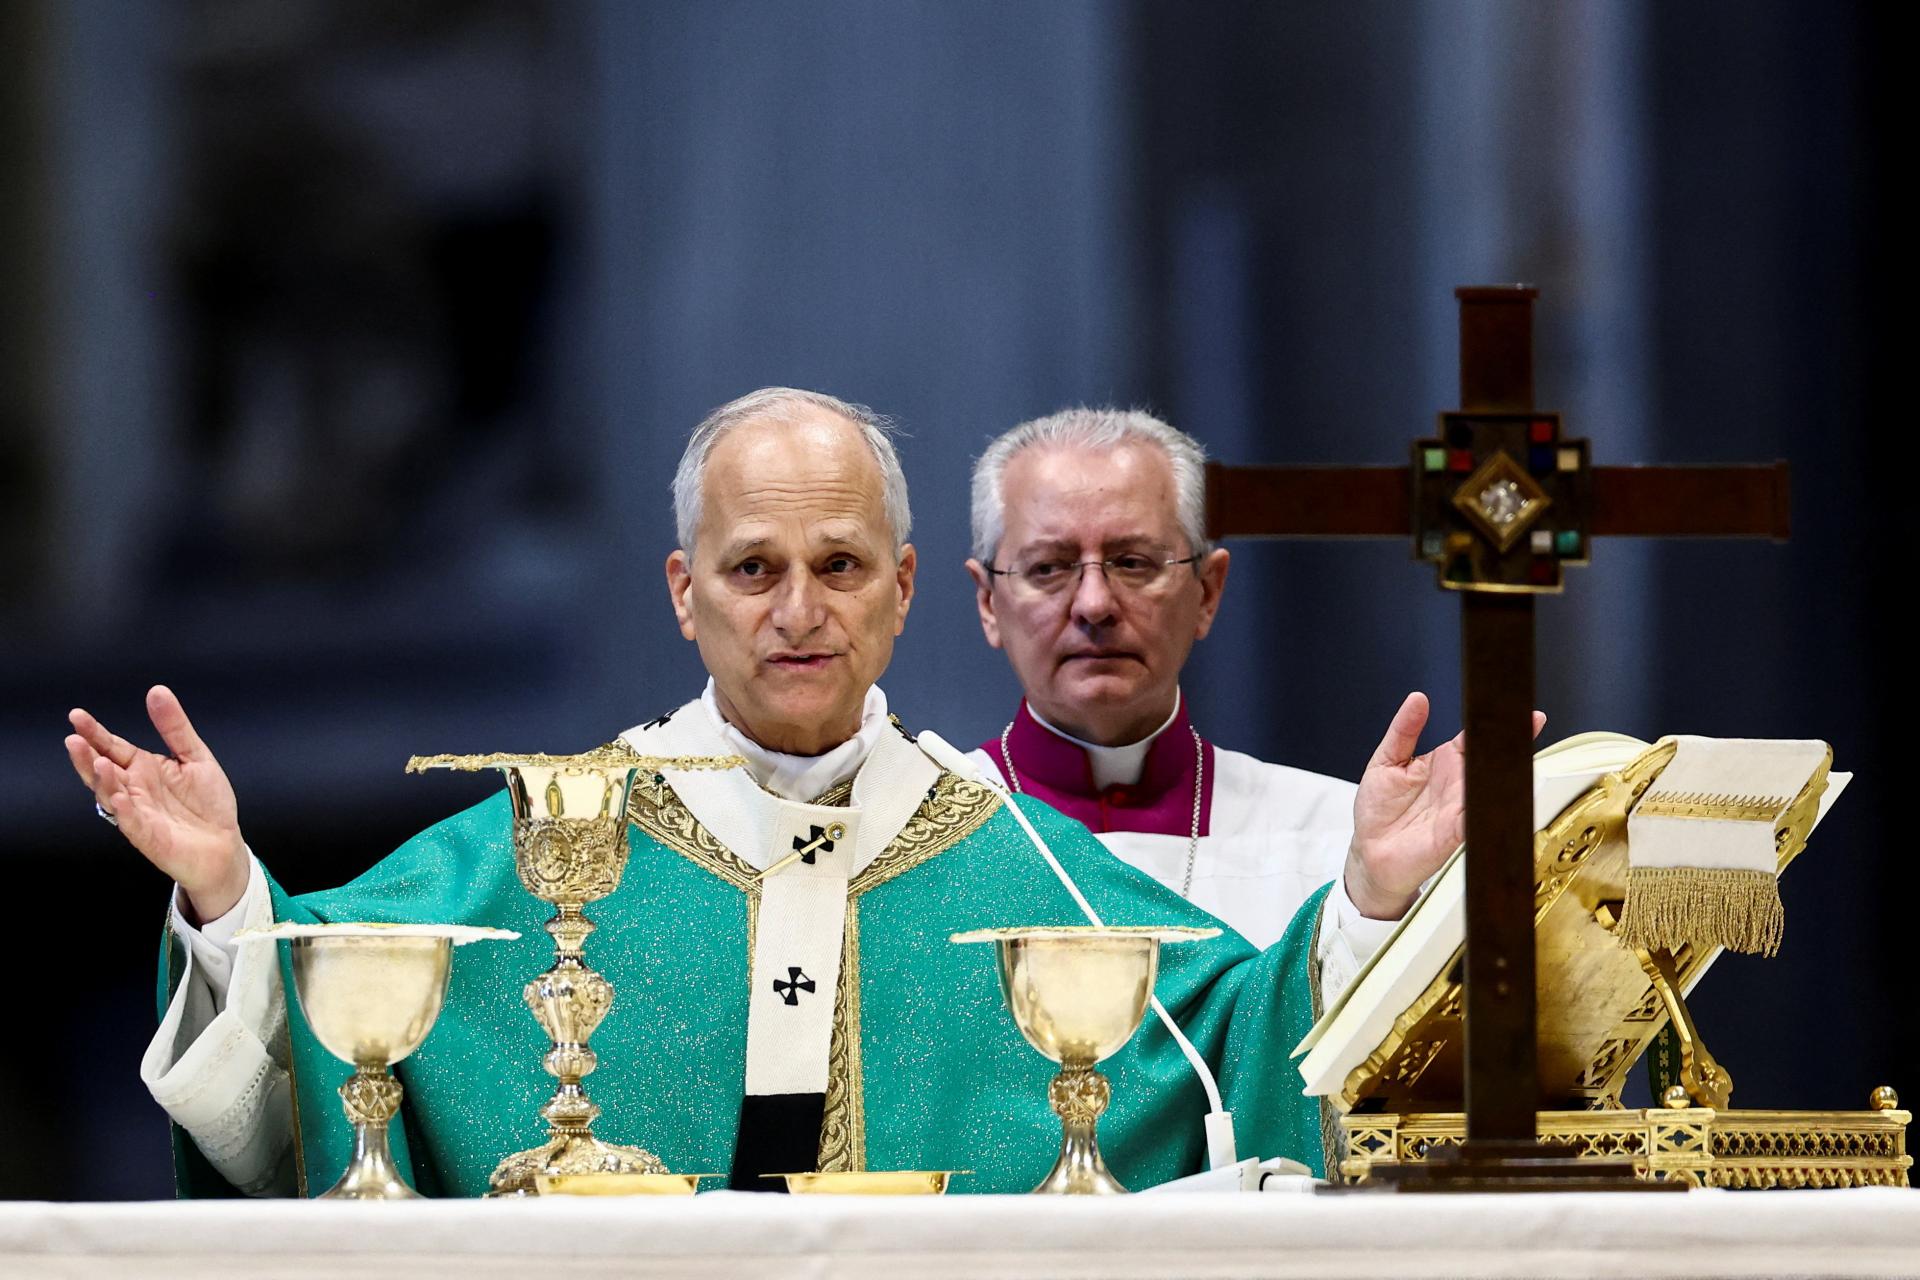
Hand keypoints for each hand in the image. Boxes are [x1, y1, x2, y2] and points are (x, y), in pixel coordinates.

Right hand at [64, 686, 248, 922]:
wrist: (223, 843)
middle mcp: (133, 789)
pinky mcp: (147, 836)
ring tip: (98, 762)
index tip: (77, 716)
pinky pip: (131, 822)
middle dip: (86, 757)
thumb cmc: (208, 802)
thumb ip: (175, 727)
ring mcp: (137, 813)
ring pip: (110, 795)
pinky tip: (118, 797)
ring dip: (102, 780)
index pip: (112, 747)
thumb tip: (157, 690)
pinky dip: (123, 810)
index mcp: (142, 768)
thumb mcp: (195, 756)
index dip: (95, 733)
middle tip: (73, 739)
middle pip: (102, 771)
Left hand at [1343, 691, 1544, 919]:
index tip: (1518, 710)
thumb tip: (1417, 699)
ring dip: (1506, 774)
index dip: (1497, 724)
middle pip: (1492, 761)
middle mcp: (1459, 783)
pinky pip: (1480, 818)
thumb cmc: (1379, 809)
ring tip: (1518, 756)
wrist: (1372, 853)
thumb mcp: (1386, 760)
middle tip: (1525, 727)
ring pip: (1493, 787)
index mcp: (1445, 762)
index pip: (1476, 738)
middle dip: (1511, 745)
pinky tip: (1496, 796)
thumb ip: (1403, 730)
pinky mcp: (1458, 832)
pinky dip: (1490, 808)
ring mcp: (1462, 807)